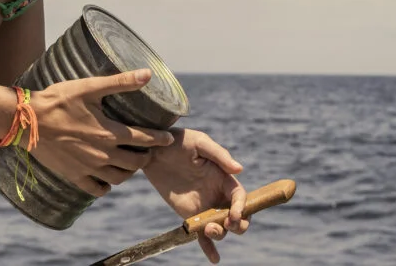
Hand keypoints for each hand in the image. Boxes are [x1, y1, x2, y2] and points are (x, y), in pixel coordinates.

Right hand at [27, 69, 175, 196]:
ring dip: (129, 172)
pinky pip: (97, 189)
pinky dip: (106, 186)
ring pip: (118, 178)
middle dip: (146, 156)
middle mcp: (102, 154)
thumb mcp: (90, 87)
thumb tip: (147, 74)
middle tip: (149, 150)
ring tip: (130, 163)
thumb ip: (121, 82)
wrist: (27, 121)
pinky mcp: (73, 176)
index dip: (159, 139)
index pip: (143, 139)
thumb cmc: (59, 100)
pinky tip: (107, 178)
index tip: (169, 138)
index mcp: (109, 133)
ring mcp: (88, 168)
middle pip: (134, 163)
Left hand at [145, 128, 247, 263]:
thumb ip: (220, 155)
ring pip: (220, 227)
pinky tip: (214, 259)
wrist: (153, 151)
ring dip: (219, 233)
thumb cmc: (179, 141)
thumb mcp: (200, 142)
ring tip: (207, 228)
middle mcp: (217, 194)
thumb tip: (239, 170)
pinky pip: (200, 235)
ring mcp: (204, 207)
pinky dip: (208, 247)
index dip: (242, 207)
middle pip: (237, 217)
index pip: (240, 197)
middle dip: (237, 225)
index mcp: (224, 177)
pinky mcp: (189, 215)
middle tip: (225, 224)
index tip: (234, 215)